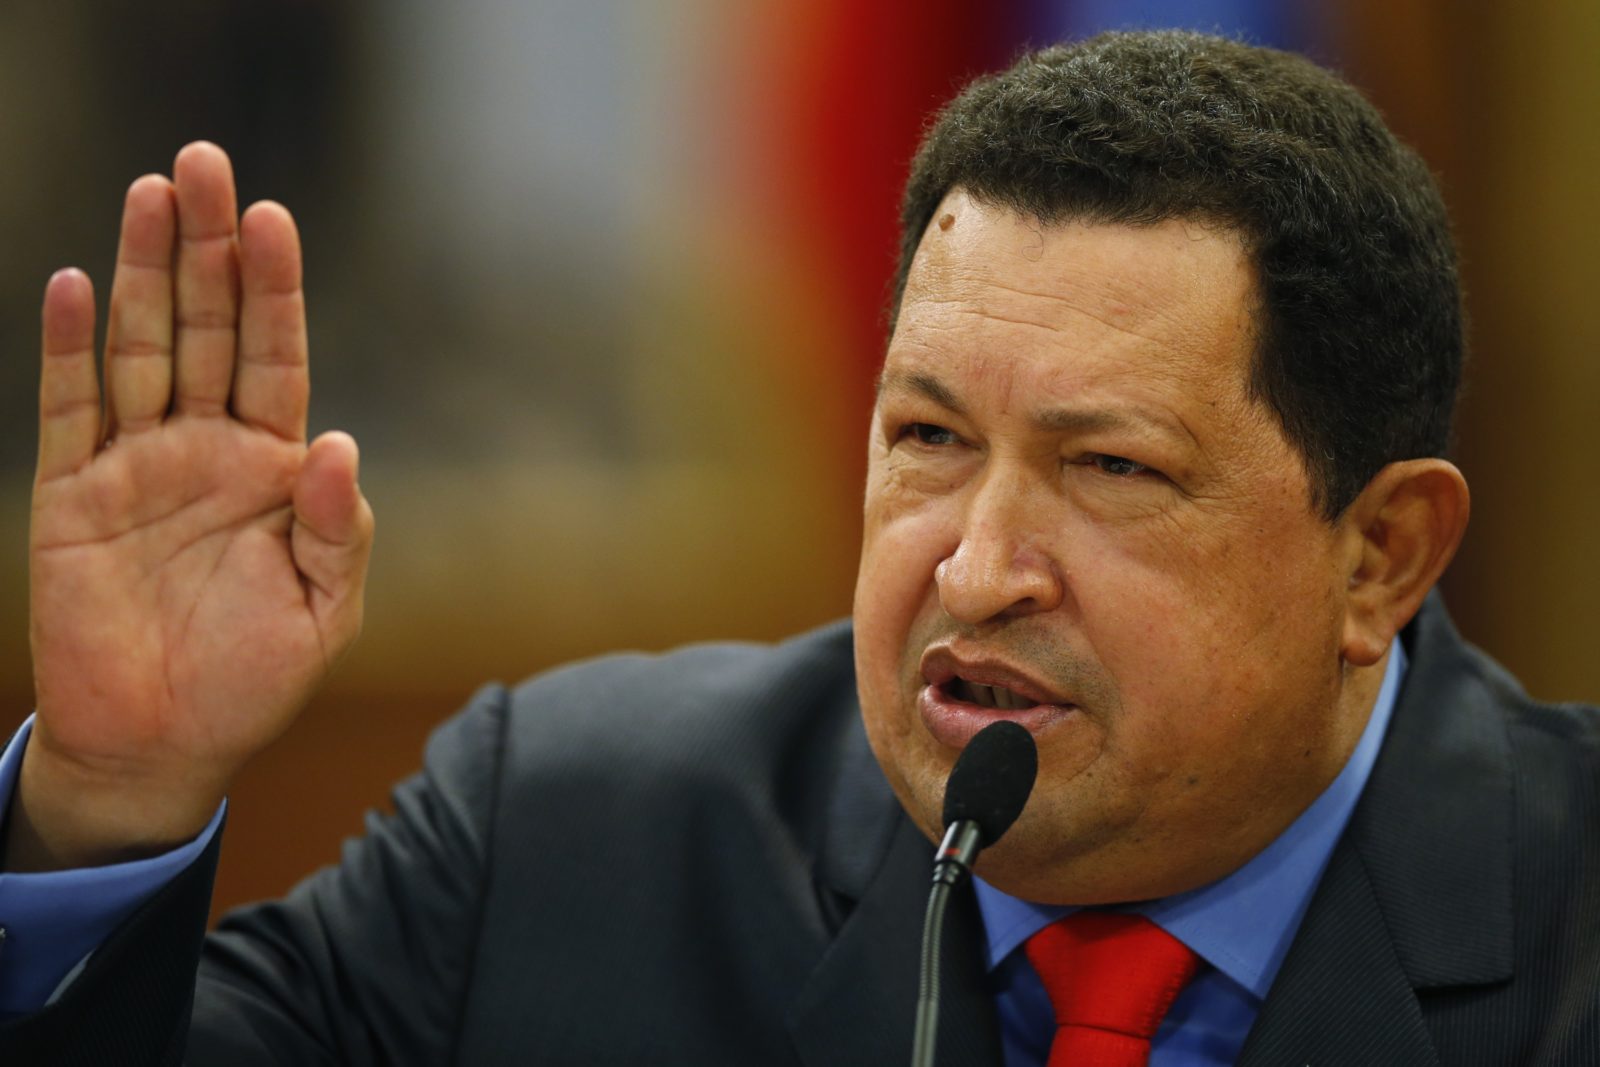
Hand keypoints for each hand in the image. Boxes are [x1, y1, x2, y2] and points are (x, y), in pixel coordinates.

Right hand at [6, 143, 373, 870]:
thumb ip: (340, 529)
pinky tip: (71, 282)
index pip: (276, 358)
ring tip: (150, 192)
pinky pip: (68, 409)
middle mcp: (206, 450)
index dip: (274, 290)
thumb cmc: (253, 680)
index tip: (272, 218)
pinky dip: (67, 349)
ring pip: (138, 348)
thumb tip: (342, 442)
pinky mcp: (74, 495)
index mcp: (274, 469)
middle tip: (204, 163)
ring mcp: (137, 466)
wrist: (162, 746)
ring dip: (139, 271)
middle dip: (206, 248)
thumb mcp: (322, 612)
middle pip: (205, 328)